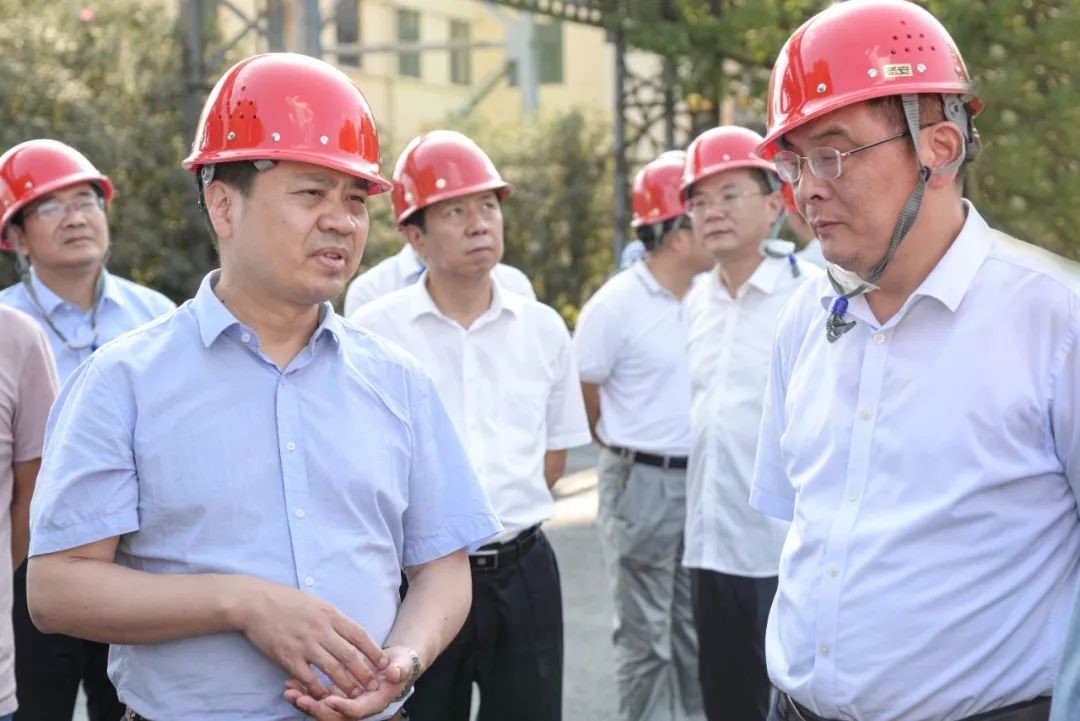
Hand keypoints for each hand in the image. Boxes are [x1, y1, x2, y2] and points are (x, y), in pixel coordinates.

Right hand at [238, 579, 388, 699]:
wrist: (257, 602)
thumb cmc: (287, 601)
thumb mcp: (317, 603)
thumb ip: (334, 619)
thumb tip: (351, 633)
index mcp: (330, 614)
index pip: (359, 635)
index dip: (374, 651)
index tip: (384, 663)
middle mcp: (321, 629)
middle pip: (349, 655)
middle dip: (364, 672)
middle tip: (374, 685)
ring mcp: (305, 643)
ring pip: (332, 668)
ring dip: (345, 684)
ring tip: (355, 695)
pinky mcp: (288, 656)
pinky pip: (307, 677)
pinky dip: (317, 688)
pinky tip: (325, 696)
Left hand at [283, 646, 415, 719]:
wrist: (395, 663)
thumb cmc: (400, 663)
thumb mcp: (403, 664)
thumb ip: (399, 670)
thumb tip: (394, 674)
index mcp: (375, 702)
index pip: (357, 710)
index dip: (343, 707)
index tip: (329, 700)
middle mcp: (359, 706)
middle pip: (335, 715)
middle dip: (316, 708)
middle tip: (299, 699)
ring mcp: (346, 701)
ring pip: (323, 708)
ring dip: (305, 701)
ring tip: (289, 692)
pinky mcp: (338, 694)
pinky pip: (319, 697)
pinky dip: (305, 691)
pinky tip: (290, 684)